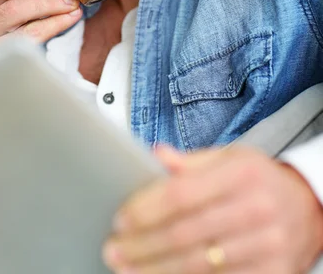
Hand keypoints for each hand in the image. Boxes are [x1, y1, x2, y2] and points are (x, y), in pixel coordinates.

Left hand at [103, 145, 322, 273]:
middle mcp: (255, 208)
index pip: (182, 194)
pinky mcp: (273, 273)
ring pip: (200, 266)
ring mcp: (267, 246)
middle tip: (113, 249)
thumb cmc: (259, 179)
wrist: (308, 207)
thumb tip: (154, 155)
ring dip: (156, 270)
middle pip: (186, 234)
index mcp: (240, 173)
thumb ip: (191, 161)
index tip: (120, 219)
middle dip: (143, 245)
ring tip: (128, 269)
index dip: (146, 208)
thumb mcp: (230, 157)